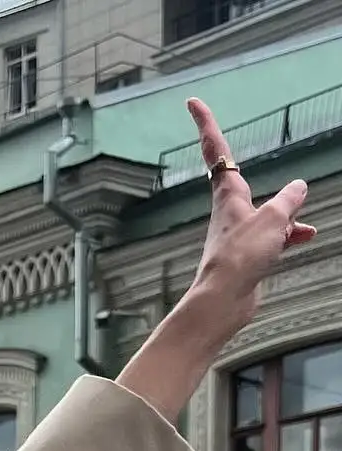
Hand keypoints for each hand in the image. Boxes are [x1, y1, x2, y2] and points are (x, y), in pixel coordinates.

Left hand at [185, 97, 314, 339]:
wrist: (223, 301)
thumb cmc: (240, 257)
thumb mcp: (273, 219)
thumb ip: (289, 201)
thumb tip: (300, 187)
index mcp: (228, 194)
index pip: (216, 150)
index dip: (206, 124)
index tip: (192, 102)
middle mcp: (229, 212)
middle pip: (235, 176)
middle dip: (231, 158)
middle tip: (209, 131)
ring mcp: (237, 234)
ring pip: (264, 211)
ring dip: (284, 211)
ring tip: (304, 221)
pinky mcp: (245, 256)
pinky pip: (271, 236)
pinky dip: (288, 234)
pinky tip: (306, 236)